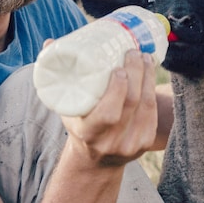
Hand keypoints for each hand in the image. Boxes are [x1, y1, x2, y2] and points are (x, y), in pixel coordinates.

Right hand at [62, 50, 157, 167]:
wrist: (95, 158)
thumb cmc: (79, 123)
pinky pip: (153, 113)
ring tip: (145, 58)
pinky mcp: (145, 142)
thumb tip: (50, 43)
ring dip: (148, 78)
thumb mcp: (66, 107)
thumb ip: (59, 77)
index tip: (118, 68)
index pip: (108, 114)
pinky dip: (153, 90)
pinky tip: (150, 74)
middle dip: (136, 74)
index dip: (117, 90)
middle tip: (133, 52)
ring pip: (146, 106)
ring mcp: (131, 144)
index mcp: (89, 134)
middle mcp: (111, 142)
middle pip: (131, 104)